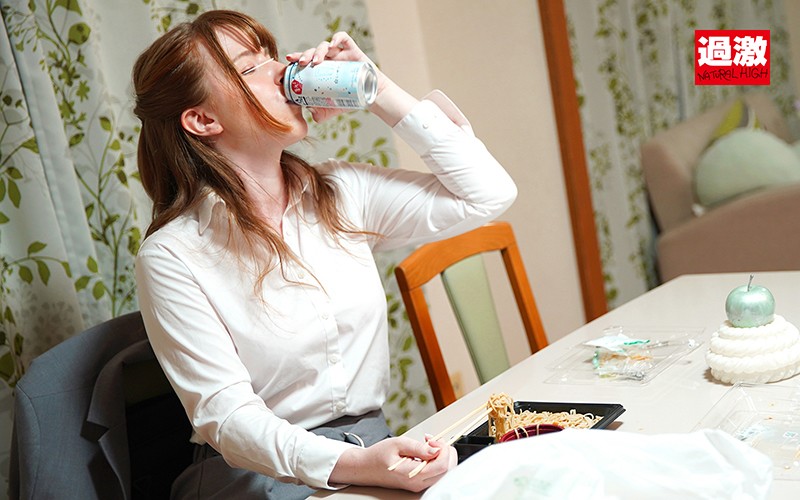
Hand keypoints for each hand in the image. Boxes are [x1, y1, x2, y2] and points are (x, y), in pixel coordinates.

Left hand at [285, 33, 384, 123]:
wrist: (370, 97)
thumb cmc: (350, 100)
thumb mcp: (331, 109)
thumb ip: (319, 113)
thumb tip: (308, 111)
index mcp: (321, 69)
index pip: (306, 60)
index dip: (297, 57)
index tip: (289, 60)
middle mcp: (329, 60)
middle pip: (313, 51)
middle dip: (305, 54)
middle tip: (301, 63)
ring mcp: (340, 54)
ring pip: (325, 45)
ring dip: (318, 51)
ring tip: (316, 61)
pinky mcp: (352, 50)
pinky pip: (343, 38)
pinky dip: (337, 38)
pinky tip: (332, 45)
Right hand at [329, 435, 457, 491]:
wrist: (364, 468)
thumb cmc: (377, 456)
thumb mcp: (398, 444)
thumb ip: (419, 447)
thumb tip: (437, 448)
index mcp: (413, 475)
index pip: (442, 466)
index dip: (443, 450)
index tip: (433, 439)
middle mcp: (418, 484)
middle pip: (447, 471)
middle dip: (445, 452)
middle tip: (433, 440)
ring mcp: (418, 485)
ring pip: (443, 472)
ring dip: (441, 455)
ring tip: (429, 443)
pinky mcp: (418, 482)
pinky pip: (435, 473)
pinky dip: (436, 460)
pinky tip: (427, 451)